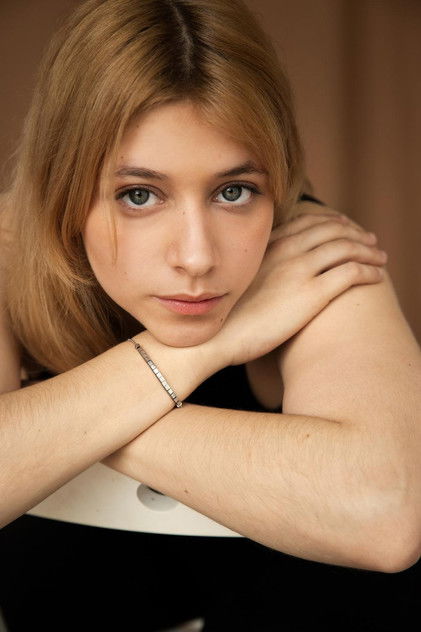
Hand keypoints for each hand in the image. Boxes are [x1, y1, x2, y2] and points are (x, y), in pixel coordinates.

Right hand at [213, 211, 386, 365]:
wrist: (218, 336)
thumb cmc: (224, 316)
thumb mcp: (237, 280)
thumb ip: (256, 268)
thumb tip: (267, 276)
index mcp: (267, 245)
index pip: (306, 222)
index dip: (330, 222)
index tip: (343, 227)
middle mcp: (285, 250)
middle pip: (331, 230)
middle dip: (355, 233)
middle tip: (369, 241)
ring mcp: (300, 270)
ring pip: (346, 248)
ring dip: (368, 250)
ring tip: (379, 257)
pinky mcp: (312, 294)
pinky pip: (351, 273)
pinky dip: (369, 271)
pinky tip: (376, 276)